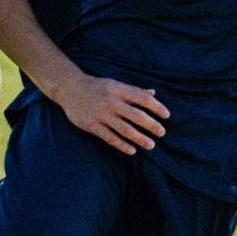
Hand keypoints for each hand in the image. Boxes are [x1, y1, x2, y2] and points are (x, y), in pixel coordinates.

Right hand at [49, 72, 167, 154]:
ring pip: (124, 129)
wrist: (69, 88)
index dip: (157, 107)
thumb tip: (154, 94)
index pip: (143, 99)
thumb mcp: (115, 85)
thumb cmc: (97, 87)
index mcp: (119, 90)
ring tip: (151, 145)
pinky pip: (110, 137)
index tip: (166, 116)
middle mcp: (111, 102)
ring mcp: (101, 114)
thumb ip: (134, 91)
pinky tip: (132, 150)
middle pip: (136, 115)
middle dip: (151, 125)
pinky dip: (122, 145)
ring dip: (139, 138)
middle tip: (162, 132)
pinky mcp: (91, 125)